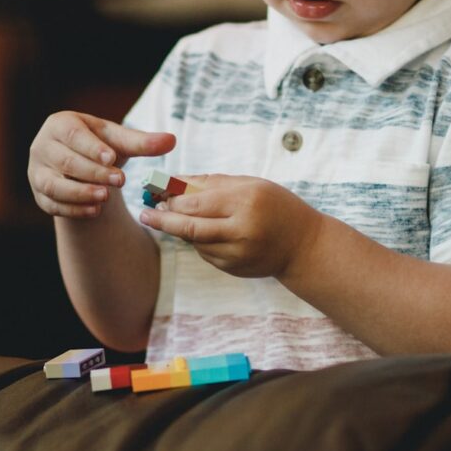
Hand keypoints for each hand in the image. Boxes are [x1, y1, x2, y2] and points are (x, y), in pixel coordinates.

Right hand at [28, 111, 174, 217]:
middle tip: (119, 181)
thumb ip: (143, 142)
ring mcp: (37, 172)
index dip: (92, 147)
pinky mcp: (40, 195)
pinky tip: (95, 211)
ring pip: (53, 184)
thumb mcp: (121, 143)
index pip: (73, 135)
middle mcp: (43, 147)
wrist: (82, 168)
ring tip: (104, 198)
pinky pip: (52, 204)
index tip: (112, 157)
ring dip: (79, 193)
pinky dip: (73, 209)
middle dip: (93, 172)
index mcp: (60, 125)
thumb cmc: (101, 148)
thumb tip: (172, 140)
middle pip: (65, 161)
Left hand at [139, 175, 323, 278]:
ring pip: (194, 242)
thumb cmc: (276, 206)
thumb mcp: (250, 185)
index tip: (155, 193)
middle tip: (146, 214)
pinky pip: (205, 253)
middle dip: (163, 220)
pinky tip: (202, 232)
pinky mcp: (234, 269)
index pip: (197, 202)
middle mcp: (242, 230)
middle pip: (189, 227)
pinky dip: (198, 242)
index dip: (172, 199)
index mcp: (246, 202)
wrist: (303, 245)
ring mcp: (237, 253)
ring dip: (180, 230)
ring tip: (171, 218)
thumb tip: (174, 181)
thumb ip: (212, 182)